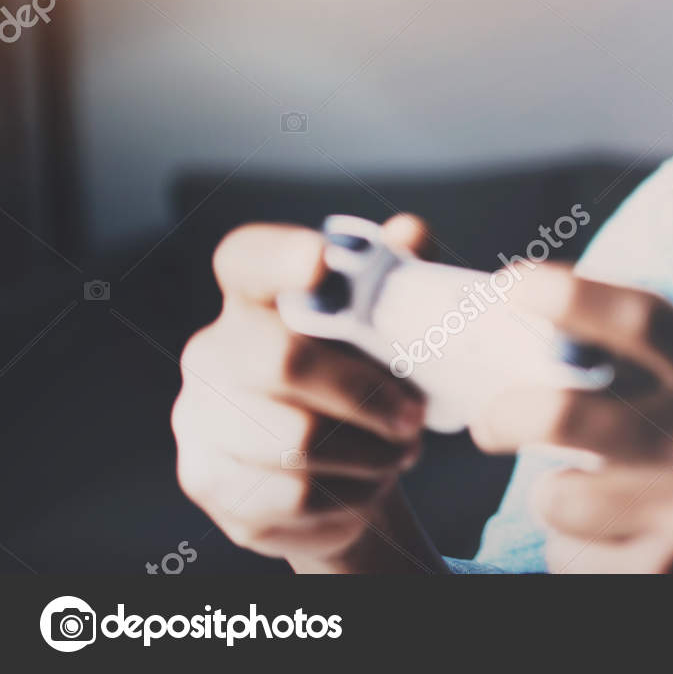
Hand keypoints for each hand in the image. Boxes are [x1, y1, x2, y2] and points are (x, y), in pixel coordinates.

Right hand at [172, 215, 443, 572]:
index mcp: (255, 297)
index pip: (247, 260)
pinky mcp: (210, 483)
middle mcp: (214, 351)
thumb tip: (408, 233)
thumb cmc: (366, 383)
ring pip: (294, 441)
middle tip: (414, 415)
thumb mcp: (391, 330)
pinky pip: (293, 495)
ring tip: (400, 449)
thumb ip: (403, 276)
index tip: (320, 263)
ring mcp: (200, 419)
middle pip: (281, 360)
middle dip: (363, 392)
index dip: (279, 258)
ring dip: (369, 451)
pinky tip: (367, 482)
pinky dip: (351, 492)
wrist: (346, 475)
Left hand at [471, 269, 672, 572]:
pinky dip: (577, 553)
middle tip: (491, 423)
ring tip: (595, 500)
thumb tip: (552, 313)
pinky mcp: (667, 576)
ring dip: (557, 498)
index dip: (569, 296)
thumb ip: (660, 355)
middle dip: (506, 414)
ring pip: (558, 498)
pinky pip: (571, 559)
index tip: (511, 287)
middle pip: (567, 412)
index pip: (642, 319)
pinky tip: (622, 546)